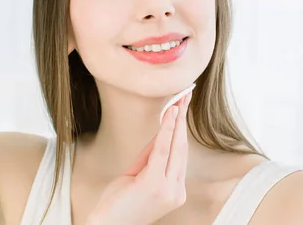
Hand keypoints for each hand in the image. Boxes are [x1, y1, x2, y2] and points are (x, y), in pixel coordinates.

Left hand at [87, 92, 192, 224]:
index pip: (180, 155)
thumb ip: (148, 157)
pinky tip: (170, 115)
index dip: (181, 130)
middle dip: (183, 121)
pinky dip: (167, 130)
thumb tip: (160, 134)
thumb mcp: (135, 176)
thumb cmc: (117, 205)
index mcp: (174, 190)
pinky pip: (163, 151)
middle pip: (182, 148)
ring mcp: (168, 188)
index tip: (182, 110)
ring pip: (176, 147)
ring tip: (180, 100)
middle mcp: (176, 190)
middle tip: (185, 97)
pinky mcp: (156, 184)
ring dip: (177, 121)